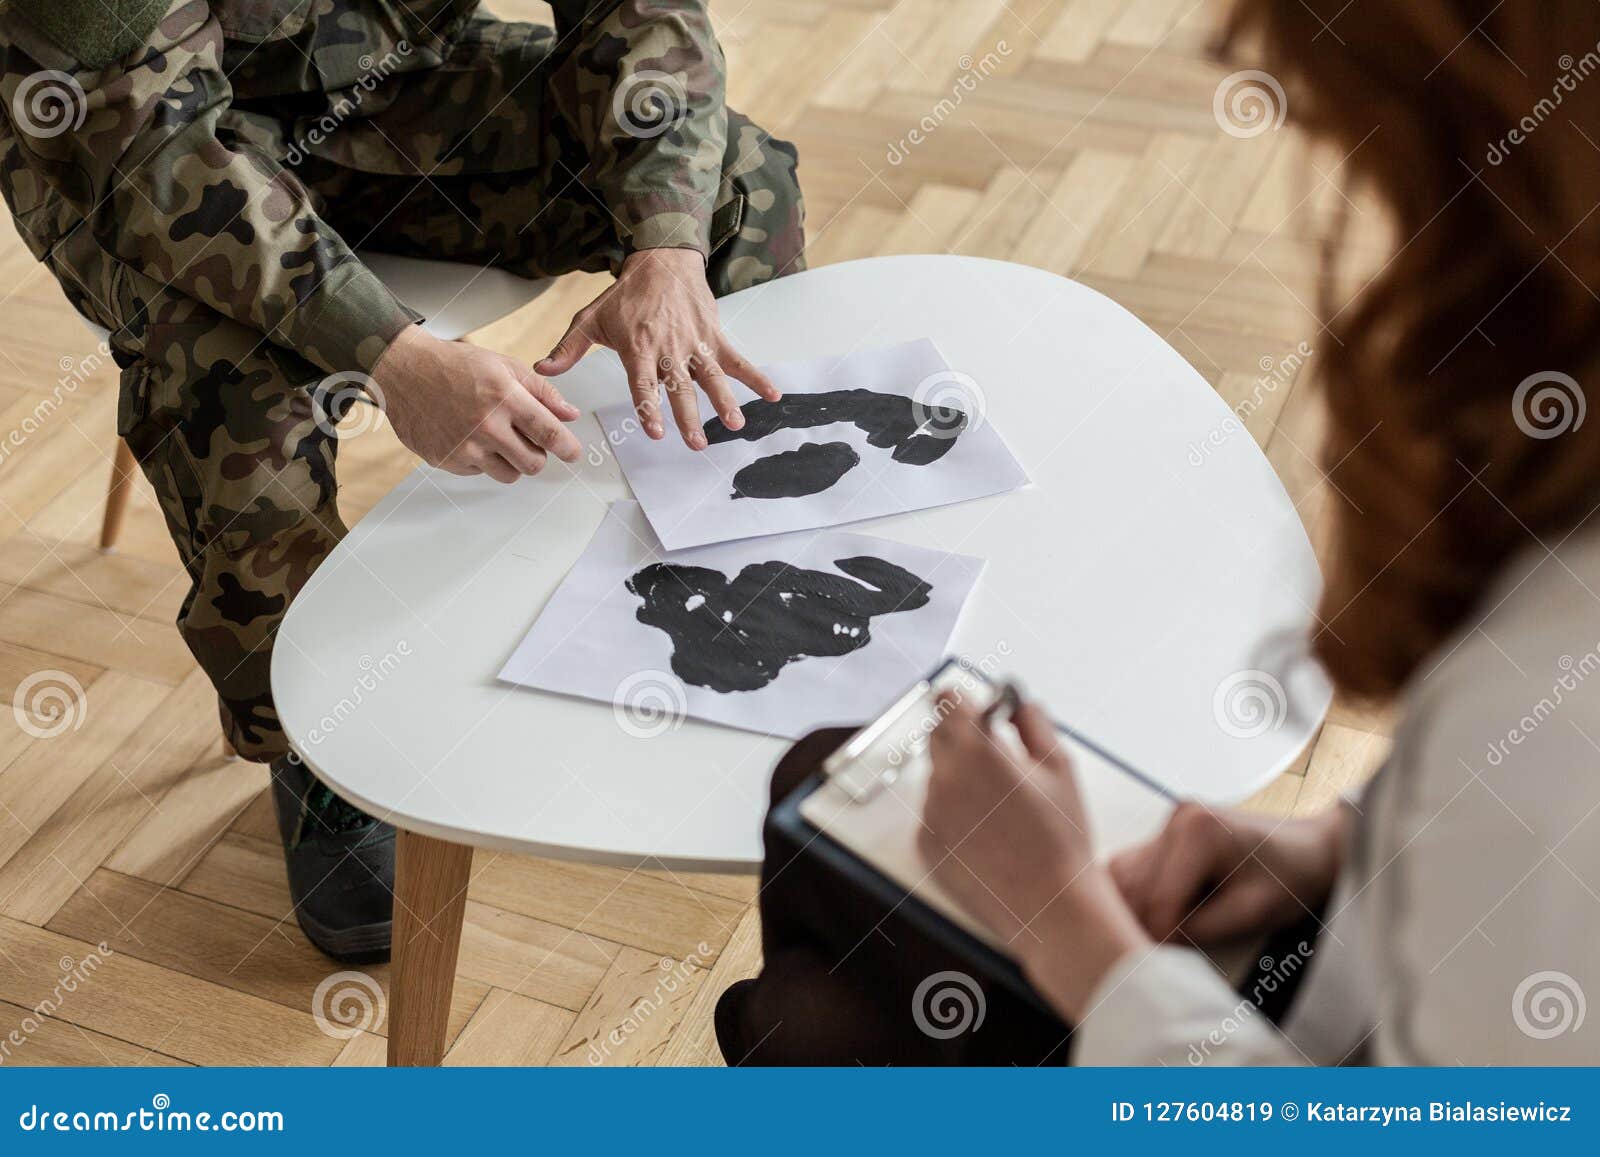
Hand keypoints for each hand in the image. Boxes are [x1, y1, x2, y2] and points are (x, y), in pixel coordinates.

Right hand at [373, 324, 581, 482]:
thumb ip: (541, 392)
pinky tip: (470, 436)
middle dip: (538, 455)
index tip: (573, 453)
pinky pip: (480, 473)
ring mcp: (464, 447)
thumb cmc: (455, 365)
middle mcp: (485, 425)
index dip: (567, 447)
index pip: (548, 433)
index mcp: (504, 397)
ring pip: (509, 474)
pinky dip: (482, 460)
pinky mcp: (446, 460)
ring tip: (498, 437)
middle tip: (529, 441)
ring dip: (512, 461)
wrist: (404, 371)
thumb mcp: (504, 366)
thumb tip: (570, 415)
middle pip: (533, 463)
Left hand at [536, 247, 779, 449]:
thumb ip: (569, 348)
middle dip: (688, 417)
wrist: (661, 260)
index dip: (648, 407)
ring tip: (734, 426)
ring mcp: (695, 343)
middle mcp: (669, 348)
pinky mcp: (715, 337)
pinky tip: (773, 395)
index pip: (644, 384)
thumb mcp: (591, 318)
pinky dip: (756, 377)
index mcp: (639, 347)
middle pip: (680, 388)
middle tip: (696, 444)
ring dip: (725, 402)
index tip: (654, 431)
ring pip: (711, 377)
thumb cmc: (626, 295)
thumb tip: (544, 369)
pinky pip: (738, 360)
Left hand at [919, 694, 1147, 1021]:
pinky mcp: (926, 845)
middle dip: (964, 740)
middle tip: (1000, 763)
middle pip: (938, 736)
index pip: (947, 699)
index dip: (965, 702)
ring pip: (938, 778)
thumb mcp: (1060, 767)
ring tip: (1002, 812)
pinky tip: (989, 836)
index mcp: (976, 752)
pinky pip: (934, 814)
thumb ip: (1033, 722)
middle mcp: (944, 779)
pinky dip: (954, 816)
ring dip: (961, 781)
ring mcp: (931, 814)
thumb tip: (1016, 703)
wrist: (1051, 907)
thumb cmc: (1062, 839)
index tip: (979, 713)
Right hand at [1110, 803, 1348, 945]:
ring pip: (1124, 876)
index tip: (1162, 964)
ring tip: (1158, 936)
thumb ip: (1201, 929)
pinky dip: (1139, 895)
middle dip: (1141, 923)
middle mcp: (1177, 819)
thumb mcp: (1252, 913)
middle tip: (1156, 956)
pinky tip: (1158, 916)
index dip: (1158, 936)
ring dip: (1134, 909)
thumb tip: (1156, 943)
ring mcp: (1171, 823)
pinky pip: (1135, 867)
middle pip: (1134, 886)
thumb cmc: (1292, 877)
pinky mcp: (1169, 832)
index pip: (1157, 898)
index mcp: (1198, 831)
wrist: (1310, 849)